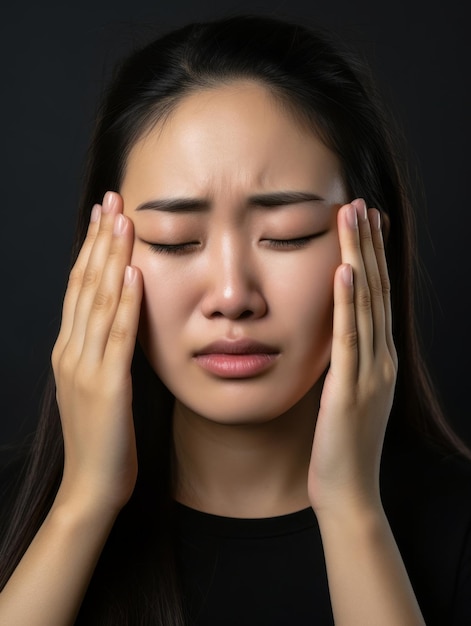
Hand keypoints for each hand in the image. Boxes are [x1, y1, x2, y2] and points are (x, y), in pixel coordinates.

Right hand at [51, 192, 142, 513]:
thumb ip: (103, 353)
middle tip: (113, 200)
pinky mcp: (106, 386)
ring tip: (123, 221)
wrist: (91, 487)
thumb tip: (121, 320)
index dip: (91, 249)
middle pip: (84, 284)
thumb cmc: (101, 439)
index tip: (105, 216)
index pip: (78, 288)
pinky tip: (133, 274)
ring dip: (111, 258)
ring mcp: (84, 367)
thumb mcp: (97, 387)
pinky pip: (116, 336)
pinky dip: (124, 302)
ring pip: (97, 301)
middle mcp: (70, 351)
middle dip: (100, 240)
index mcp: (69, 350)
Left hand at [308, 198, 396, 517]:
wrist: (349, 491)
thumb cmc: (342, 444)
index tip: (364, 224)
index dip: (371, 258)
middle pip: (376, 290)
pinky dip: (347, 302)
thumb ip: (344, 361)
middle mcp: (381, 359)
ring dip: (359, 258)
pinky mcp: (349, 389)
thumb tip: (333, 333)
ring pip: (365, 304)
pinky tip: (345, 271)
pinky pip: (349, 338)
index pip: (376, 297)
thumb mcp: (346, 393)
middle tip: (360, 205)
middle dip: (367, 245)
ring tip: (354, 219)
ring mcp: (370, 373)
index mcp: (379, 359)